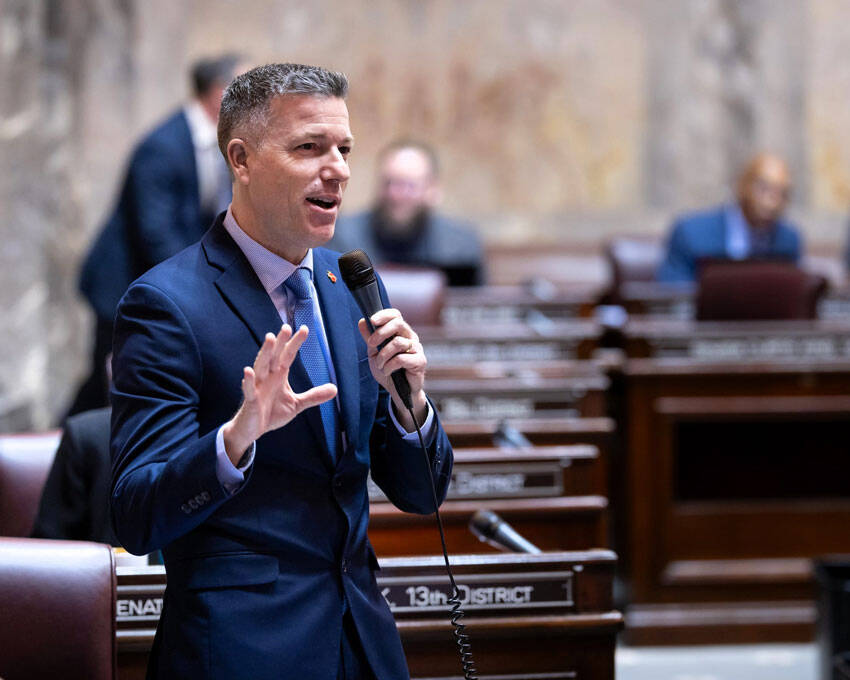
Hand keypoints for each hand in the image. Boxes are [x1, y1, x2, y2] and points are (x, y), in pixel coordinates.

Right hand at [222, 324, 336, 463]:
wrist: (253, 429)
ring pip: (260, 365)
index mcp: (279, 375)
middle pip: (274, 355)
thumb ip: (314, 396)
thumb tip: (335, 389)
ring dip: (265, 352)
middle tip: (286, 327)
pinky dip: (248, 380)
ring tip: (269, 339)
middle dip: (280, 342)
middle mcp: (268, 376)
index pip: (288, 355)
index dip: (295, 342)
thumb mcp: (296, 404)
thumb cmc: (272, 413)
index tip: (304, 329)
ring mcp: (258, 386)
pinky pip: (249, 388)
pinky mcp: (250, 399)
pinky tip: (248, 371)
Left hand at [358, 309, 427, 428]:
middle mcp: (410, 337)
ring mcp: (417, 349)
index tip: (371, 321)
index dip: (384, 315)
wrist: (399, 392)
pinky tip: (387, 371)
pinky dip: (390, 365)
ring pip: (398, 342)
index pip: (395, 315)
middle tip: (371, 345)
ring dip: (383, 355)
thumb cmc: (388, 371)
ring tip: (380, 365)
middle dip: (380, 333)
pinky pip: (402, 358)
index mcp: (400, 333)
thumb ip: (369, 338)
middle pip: (398, 324)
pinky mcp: (420, 361)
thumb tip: (362, 321)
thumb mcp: (374, 353)